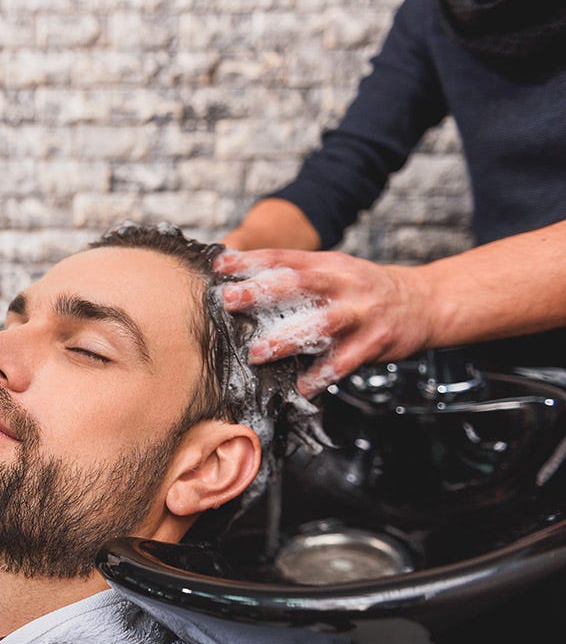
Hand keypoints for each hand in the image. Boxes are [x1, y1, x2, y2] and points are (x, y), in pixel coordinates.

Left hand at [213, 248, 434, 397]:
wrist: (424, 302)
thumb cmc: (365, 290)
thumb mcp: (335, 271)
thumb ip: (298, 274)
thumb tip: (244, 280)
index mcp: (330, 264)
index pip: (285, 257)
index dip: (251, 260)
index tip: (218, 266)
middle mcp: (344, 285)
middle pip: (301, 283)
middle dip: (263, 291)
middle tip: (230, 300)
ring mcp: (361, 314)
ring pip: (321, 325)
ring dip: (286, 340)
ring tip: (256, 354)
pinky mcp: (374, 344)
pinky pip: (343, 363)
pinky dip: (319, 376)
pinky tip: (300, 386)